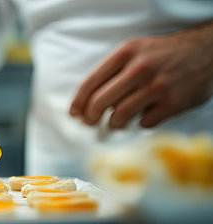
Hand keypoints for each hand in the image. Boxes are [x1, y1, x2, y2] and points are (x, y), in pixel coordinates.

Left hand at [70, 21, 212, 127]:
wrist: (206, 51)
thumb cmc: (161, 55)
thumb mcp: (134, 51)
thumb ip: (110, 72)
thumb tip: (85, 103)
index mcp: (126, 53)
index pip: (90, 82)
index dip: (78, 102)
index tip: (74, 114)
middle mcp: (140, 68)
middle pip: (100, 102)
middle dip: (91, 117)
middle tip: (91, 122)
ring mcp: (158, 86)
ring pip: (119, 116)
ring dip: (114, 123)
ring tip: (117, 121)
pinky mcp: (174, 103)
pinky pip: (144, 123)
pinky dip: (140, 123)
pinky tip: (145, 114)